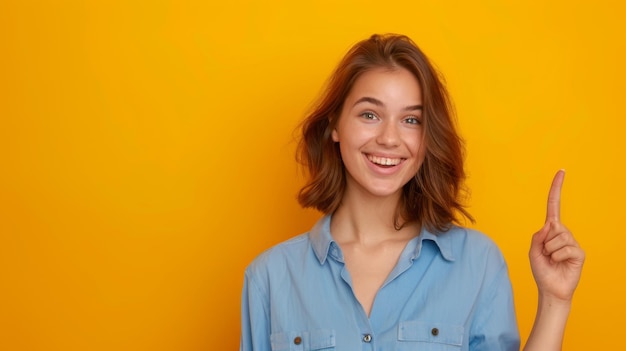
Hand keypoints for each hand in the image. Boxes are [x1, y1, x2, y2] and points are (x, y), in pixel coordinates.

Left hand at [529, 170, 584, 301]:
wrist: (551, 289)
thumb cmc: (542, 269)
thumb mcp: (533, 251)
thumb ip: (538, 236)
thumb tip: (550, 225)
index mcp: (550, 230)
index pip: (554, 205)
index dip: (556, 188)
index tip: (561, 171)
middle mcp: (563, 232)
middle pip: (551, 227)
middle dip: (544, 243)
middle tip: (546, 256)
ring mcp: (572, 241)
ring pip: (556, 238)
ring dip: (550, 252)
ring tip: (553, 260)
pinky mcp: (579, 252)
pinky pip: (564, 248)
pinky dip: (558, 257)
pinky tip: (561, 263)